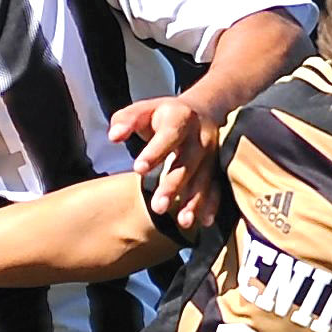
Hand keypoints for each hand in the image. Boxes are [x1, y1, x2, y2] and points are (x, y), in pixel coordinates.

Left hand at [108, 96, 224, 229]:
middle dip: (173, 185)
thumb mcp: (144, 110)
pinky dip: (212, 204)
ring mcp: (212, 154)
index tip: (138, 169)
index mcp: (181, 117)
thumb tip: (114, 135)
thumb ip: (126, 120)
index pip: (169, 134)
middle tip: (157, 207)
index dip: (155, 151)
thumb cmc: (164, 116)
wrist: (205, 110)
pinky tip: (205, 221)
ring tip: (184, 222)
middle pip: (188, 162)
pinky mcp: (218, 168)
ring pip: (204, 179)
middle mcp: (200, 137)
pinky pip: (218, 187)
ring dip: (195, 201)